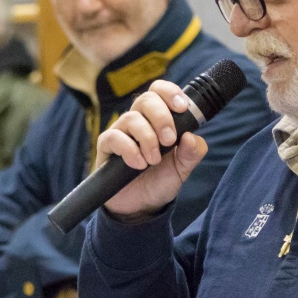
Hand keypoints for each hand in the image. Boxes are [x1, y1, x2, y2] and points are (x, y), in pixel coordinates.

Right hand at [96, 80, 208, 219]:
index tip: (182, 108)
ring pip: (131, 118)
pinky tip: (139, 164)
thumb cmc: (160, 180)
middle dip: (162, 118)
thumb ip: (192, 153)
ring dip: (147, 139)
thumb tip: (190, 136)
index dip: (170, 92)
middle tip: (169, 140)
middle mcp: (138, 120)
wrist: (141, 206)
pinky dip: (130, 150)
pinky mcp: (106, 146)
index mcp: (157, 119)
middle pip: (146, 99)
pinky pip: (114, 137)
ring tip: (153, 160)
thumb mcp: (183, 169)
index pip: (159, 91)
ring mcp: (121, 132)